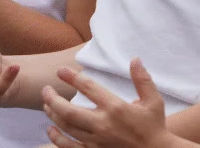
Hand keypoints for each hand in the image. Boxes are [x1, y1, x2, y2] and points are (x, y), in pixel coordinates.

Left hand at [42, 58, 174, 147]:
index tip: (60, 71)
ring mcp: (96, 140)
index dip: (72, 77)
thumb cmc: (154, 126)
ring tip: (46, 105)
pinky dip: (57, 139)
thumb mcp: (154, 100)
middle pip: (69, 111)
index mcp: (115, 108)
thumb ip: (143, 79)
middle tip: (45, 90)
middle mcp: (103, 124)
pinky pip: (70, 147)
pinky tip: (50, 130)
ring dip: (53, 115)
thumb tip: (135, 59)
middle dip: (53, 99)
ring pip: (67, 128)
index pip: (88, 88)